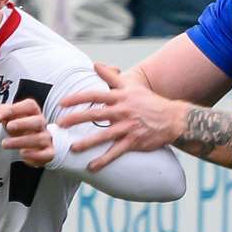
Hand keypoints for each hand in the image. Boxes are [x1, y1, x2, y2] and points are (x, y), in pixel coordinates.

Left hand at [0, 97, 56, 166]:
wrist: (29, 144)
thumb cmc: (18, 128)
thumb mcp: (7, 117)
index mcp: (33, 112)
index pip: (30, 105)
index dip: (14, 109)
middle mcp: (41, 124)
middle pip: (38, 121)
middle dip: (23, 123)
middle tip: (9, 127)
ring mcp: (46, 138)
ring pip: (40, 138)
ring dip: (21, 141)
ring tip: (6, 143)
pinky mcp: (48, 152)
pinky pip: (47, 154)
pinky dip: (35, 155)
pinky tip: (23, 153)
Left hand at [58, 63, 186, 169]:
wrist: (172, 119)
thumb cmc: (149, 102)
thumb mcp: (131, 86)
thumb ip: (111, 76)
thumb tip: (95, 64)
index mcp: (120, 97)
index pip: (94, 95)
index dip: (77, 98)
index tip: (61, 103)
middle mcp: (122, 111)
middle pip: (95, 114)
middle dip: (76, 119)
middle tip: (59, 125)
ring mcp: (128, 127)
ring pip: (104, 135)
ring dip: (87, 143)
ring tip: (73, 148)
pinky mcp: (134, 141)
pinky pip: (116, 152)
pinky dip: (104, 160)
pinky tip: (91, 167)